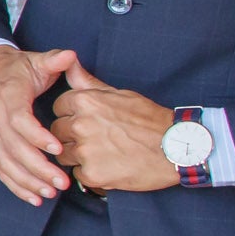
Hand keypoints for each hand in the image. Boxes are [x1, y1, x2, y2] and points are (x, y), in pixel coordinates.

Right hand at [0, 44, 79, 204]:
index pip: (20, 121)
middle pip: (13, 148)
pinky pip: (2, 170)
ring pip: (7, 163)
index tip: (58, 148)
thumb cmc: (18, 70)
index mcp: (8, 98)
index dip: (37, 136)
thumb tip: (70, 56)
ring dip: (28, 181)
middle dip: (37, 168)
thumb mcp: (36, 60)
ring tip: (51, 193)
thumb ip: (54, 60)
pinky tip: (34, 198)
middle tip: (62, 181)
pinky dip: (16, 186)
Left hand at [51, 57, 177, 192]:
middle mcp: (81, 124)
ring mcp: (85, 151)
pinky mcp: (92, 174)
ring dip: (78, 156)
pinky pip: (77, 174)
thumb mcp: (118, 93)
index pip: (58, 107)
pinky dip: (90, 173)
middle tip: (96, 139)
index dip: (71, 115)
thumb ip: (88, 82)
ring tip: (103, 153)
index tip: (88, 120)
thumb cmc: (149, 119)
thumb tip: (69, 61)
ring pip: (63, 154)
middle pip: (57, 131)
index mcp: (85, 101)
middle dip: (71, 136)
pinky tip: (109, 166)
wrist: (177, 147)